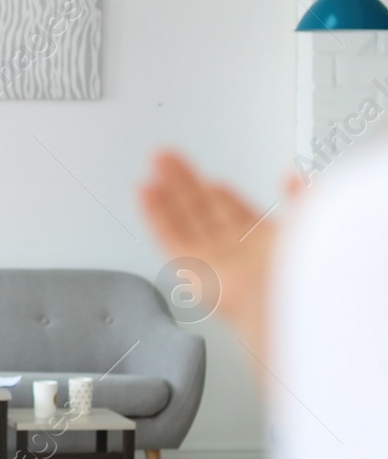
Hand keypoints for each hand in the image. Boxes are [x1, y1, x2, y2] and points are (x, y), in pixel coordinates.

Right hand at [137, 150, 298, 364]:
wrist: (298, 298)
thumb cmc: (310, 270)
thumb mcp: (313, 220)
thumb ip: (303, 198)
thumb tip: (295, 176)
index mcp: (268, 245)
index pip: (237, 215)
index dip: (221, 195)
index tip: (209, 180)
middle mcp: (237, 254)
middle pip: (204, 212)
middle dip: (186, 183)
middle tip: (168, 159)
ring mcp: (215, 261)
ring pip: (183, 221)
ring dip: (168, 192)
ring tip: (154, 167)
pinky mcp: (194, 270)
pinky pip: (169, 237)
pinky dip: (154, 212)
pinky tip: (146, 191)